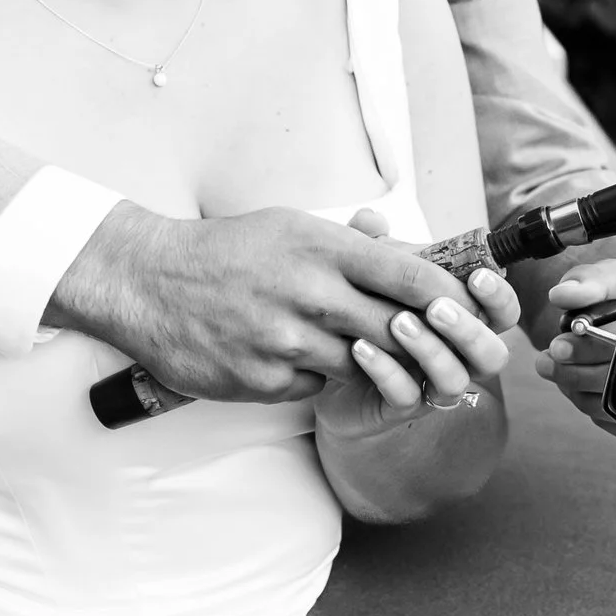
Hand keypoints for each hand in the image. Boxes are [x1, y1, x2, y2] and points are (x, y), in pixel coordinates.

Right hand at [48, 203, 486, 402]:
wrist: (147, 282)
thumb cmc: (230, 251)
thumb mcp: (294, 228)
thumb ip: (355, 247)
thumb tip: (420, 257)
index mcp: (322, 248)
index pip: (410, 274)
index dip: (449, 296)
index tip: (468, 306)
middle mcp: (308, 294)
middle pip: (397, 330)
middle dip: (423, 343)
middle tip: (437, 348)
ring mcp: (284, 341)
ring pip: (359, 365)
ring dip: (365, 362)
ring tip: (348, 345)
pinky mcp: (262, 380)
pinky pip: (315, 387)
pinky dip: (315, 377)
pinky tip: (290, 356)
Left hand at [312, 231, 517, 446]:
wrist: (332, 369)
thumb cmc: (368, 316)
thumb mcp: (372, 275)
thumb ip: (374, 246)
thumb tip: (370, 219)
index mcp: (466, 320)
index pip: (503, 313)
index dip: (499, 297)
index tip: (477, 277)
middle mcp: (460, 358)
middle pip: (493, 354)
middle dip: (468, 330)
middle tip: (436, 307)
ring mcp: (433, 385)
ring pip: (455, 380)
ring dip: (429, 350)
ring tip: (397, 324)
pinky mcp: (400, 407)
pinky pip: (405, 397)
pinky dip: (385, 371)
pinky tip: (360, 348)